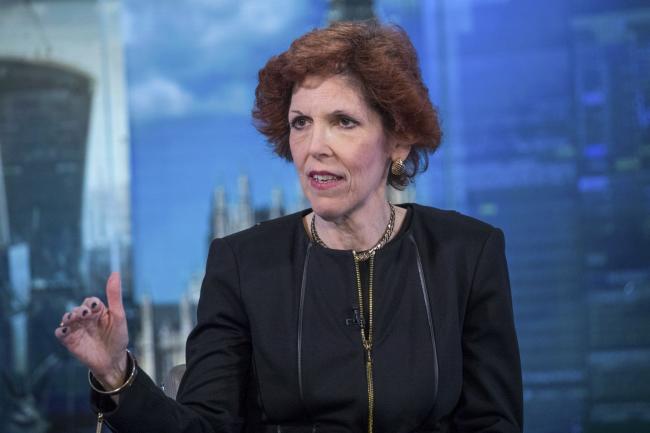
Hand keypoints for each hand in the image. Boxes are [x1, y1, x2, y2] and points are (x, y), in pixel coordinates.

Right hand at [55, 272, 129, 388]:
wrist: (113, 361)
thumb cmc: (118, 337)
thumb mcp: (119, 316)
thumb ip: (115, 296)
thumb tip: (115, 272)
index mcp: (98, 311)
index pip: (91, 301)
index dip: (91, 303)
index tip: (95, 307)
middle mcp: (86, 318)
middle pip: (78, 309)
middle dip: (79, 310)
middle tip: (84, 314)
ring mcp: (77, 329)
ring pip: (67, 318)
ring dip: (68, 317)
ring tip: (73, 319)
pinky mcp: (70, 341)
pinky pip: (60, 333)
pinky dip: (61, 331)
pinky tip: (65, 331)